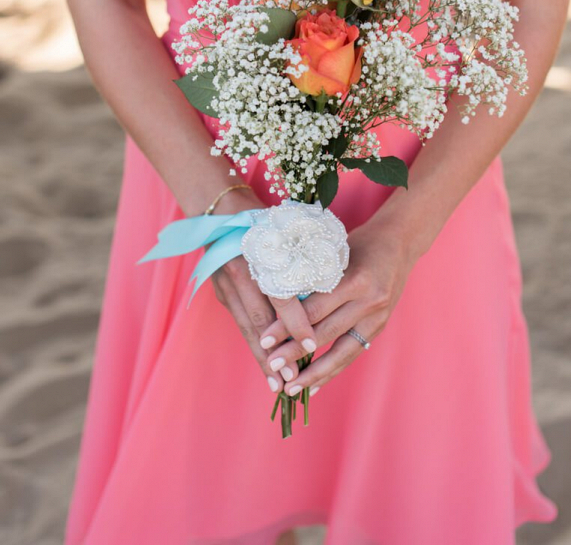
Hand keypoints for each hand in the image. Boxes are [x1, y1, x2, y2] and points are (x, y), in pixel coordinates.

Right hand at [210, 186, 316, 394]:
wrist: (220, 210)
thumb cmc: (262, 218)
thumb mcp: (282, 230)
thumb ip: (300, 257)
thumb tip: (328, 284)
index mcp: (257, 256)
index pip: (278, 296)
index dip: (295, 322)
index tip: (310, 342)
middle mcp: (239, 274)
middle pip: (260, 320)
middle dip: (277, 352)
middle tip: (293, 377)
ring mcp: (227, 287)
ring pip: (247, 328)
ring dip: (263, 357)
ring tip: (278, 383)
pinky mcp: (223, 295)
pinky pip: (242, 324)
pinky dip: (255, 345)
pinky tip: (265, 364)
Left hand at [256, 216, 418, 395]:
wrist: (400, 242)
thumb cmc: (359, 242)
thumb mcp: (334, 252)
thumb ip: (312, 276)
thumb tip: (275, 302)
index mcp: (355, 279)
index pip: (314, 309)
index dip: (287, 327)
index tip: (263, 339)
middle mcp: (368, 301)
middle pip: (324, 332)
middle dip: (295, 352)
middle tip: (270, 365)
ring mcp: (377, 317)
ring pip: (341, 352)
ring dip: (315, 373)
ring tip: (291, 390)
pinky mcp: (379, 327)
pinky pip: (353, 353)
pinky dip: (333, 370)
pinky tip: (315, 386)